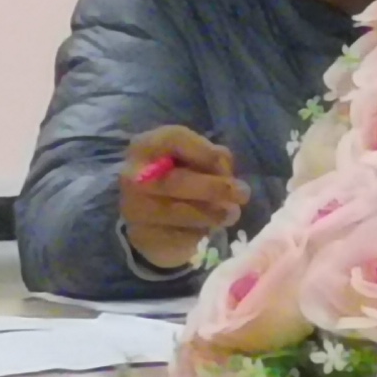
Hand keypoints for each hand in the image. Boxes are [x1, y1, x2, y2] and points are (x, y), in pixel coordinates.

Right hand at [118, 127, 248, 274]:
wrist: (150, 218)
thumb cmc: (178, 176)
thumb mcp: (191, 158)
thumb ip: (208, 157)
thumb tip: (225, 175)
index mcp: (145, 146)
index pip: (173, 139)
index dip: (204, 151)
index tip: (225, 165)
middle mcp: (133, 176)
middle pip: (175, 181)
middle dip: (215, 188)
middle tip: (243, 193)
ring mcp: (135, 209)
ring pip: (179, 213)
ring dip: (212, 214)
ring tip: (231, 214)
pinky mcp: (144, 237)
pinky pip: (179, 236)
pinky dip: (200, 233)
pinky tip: (208, 228)